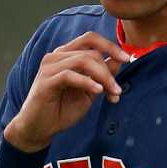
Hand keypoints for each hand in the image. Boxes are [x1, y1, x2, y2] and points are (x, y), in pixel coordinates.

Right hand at [3, 31, 130, 152]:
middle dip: (109, 71)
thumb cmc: (61, 109)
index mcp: (66, 54)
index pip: (90, 38)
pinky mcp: (46, 81)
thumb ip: (101, 76)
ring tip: (112, 93)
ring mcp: (49, 67)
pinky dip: (87, 82)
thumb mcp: (89, 92)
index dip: (111, 46)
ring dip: (103, 77)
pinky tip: (98, 91)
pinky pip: (70, 75)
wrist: (39, 128)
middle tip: (117, 90)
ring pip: (83, 61)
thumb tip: (118, 61)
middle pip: (91, 52)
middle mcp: (57, 56)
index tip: (127, 59)